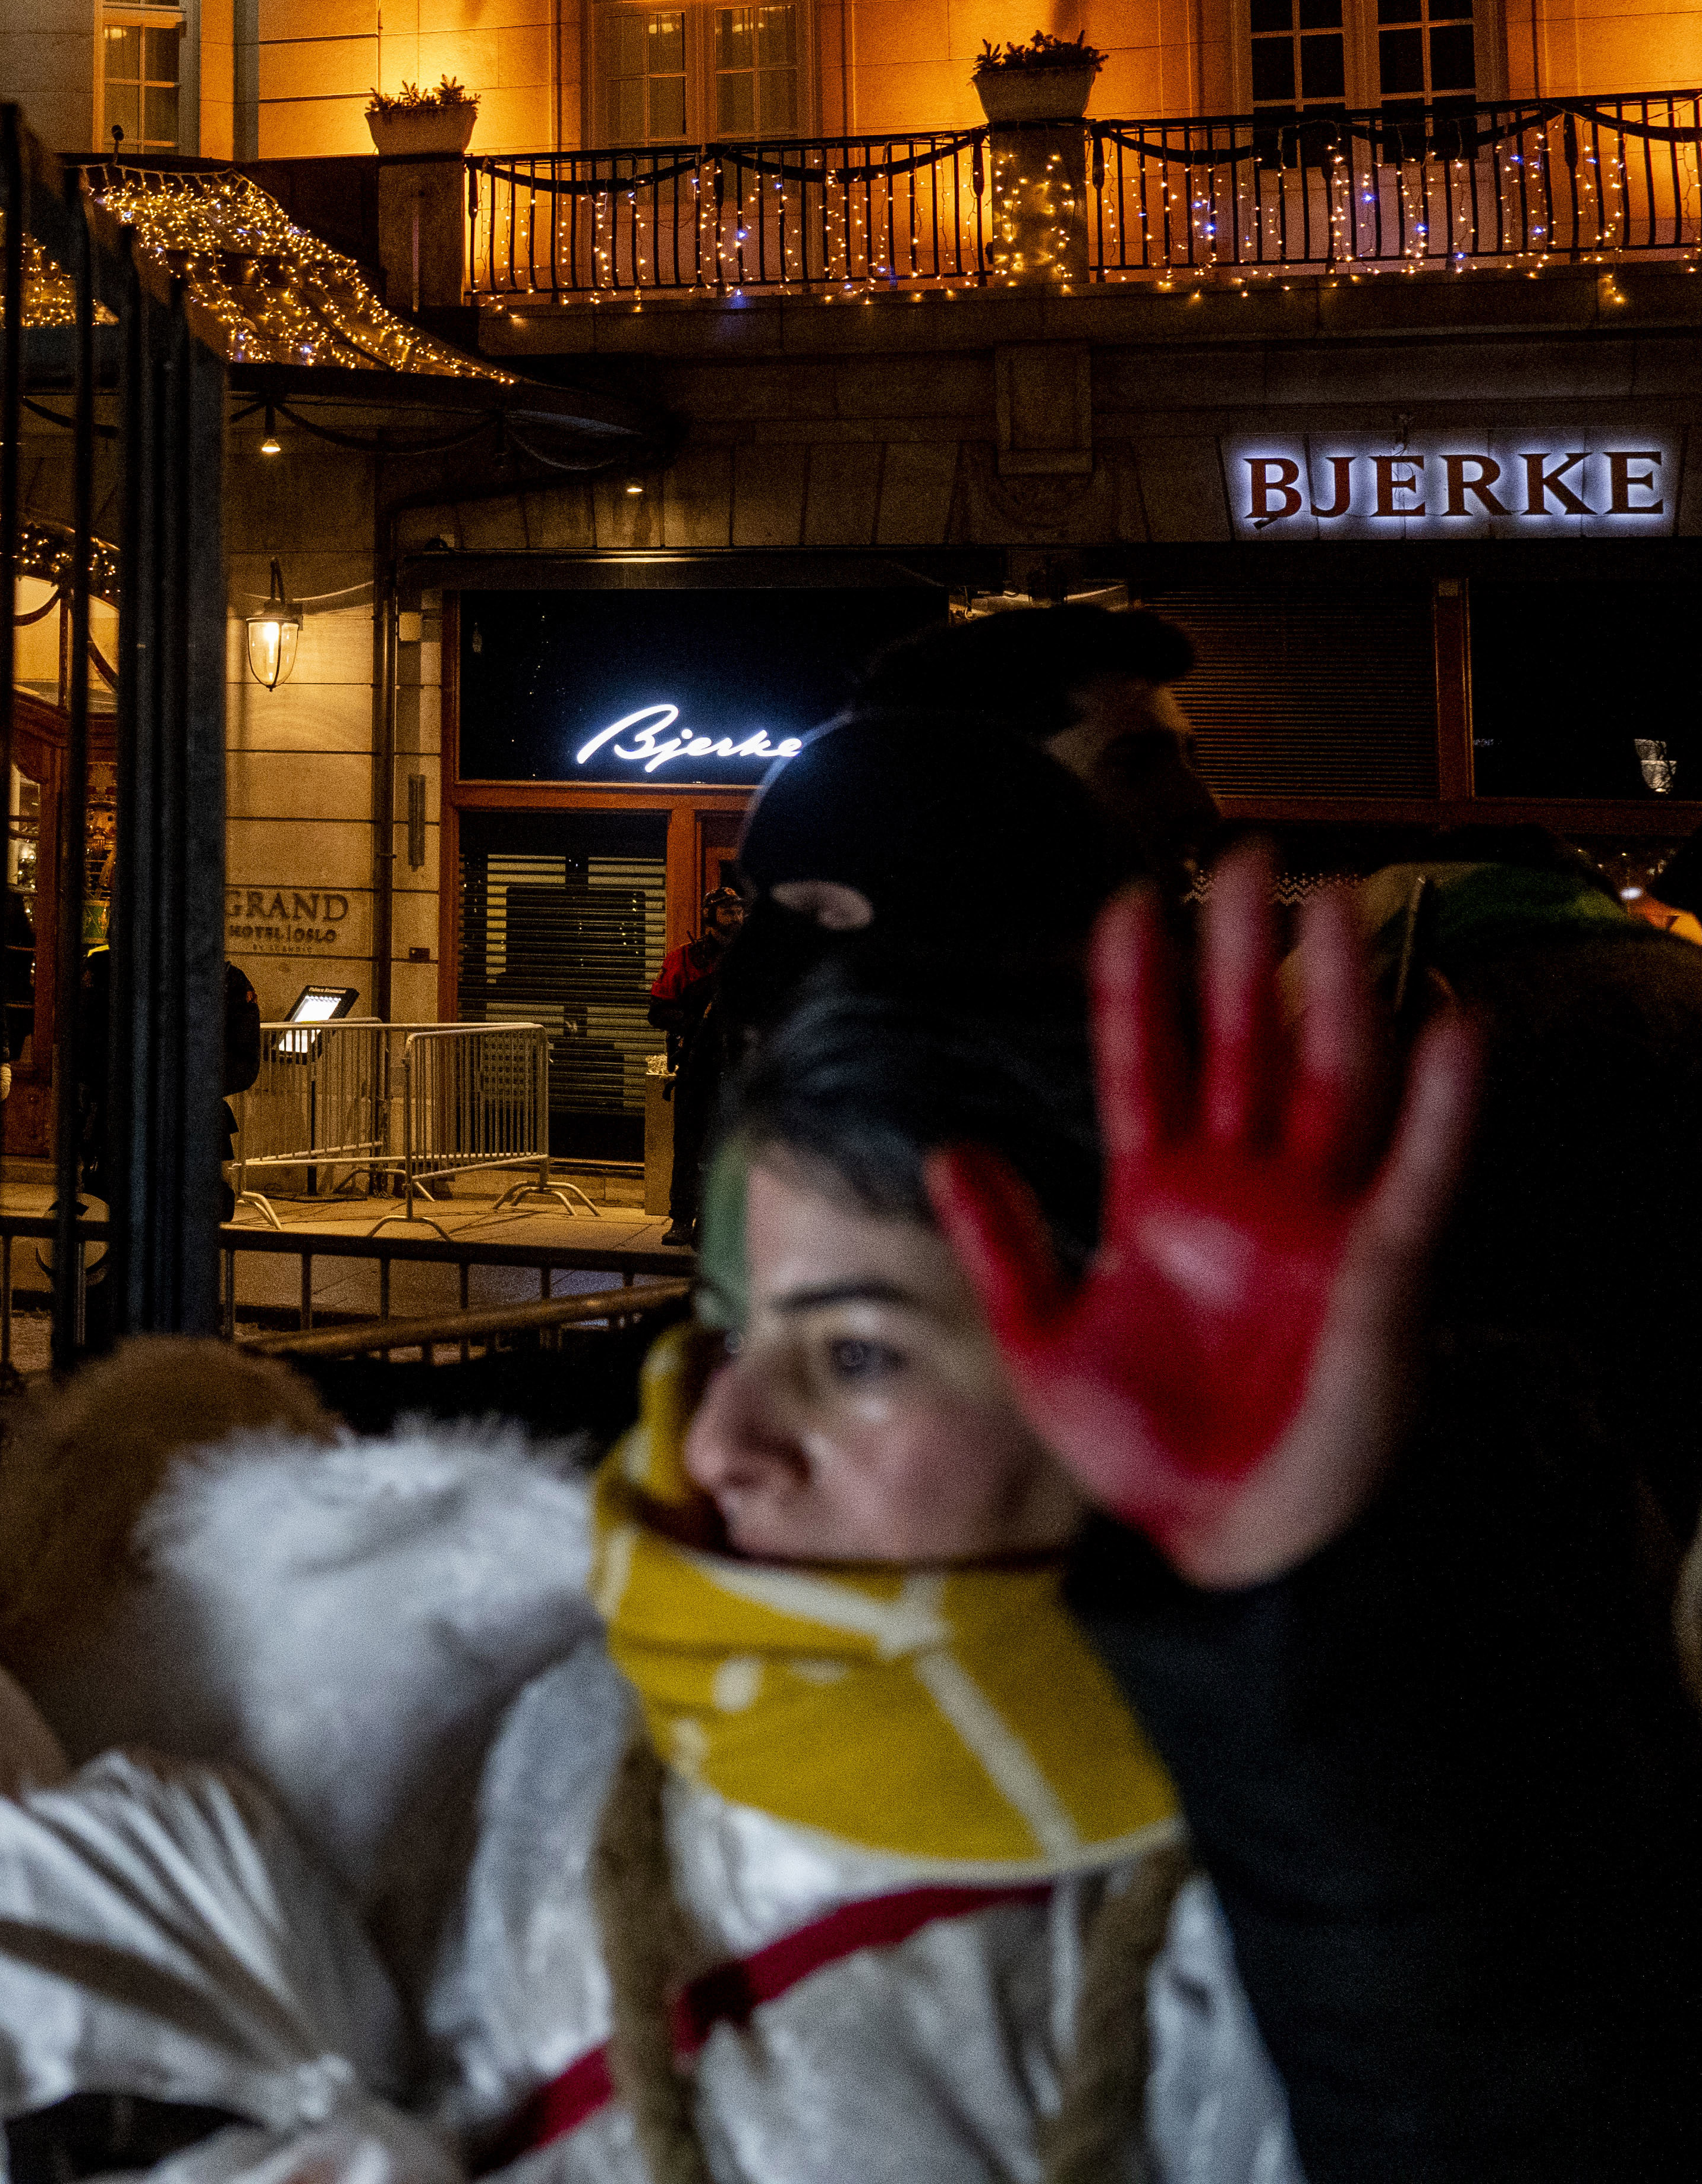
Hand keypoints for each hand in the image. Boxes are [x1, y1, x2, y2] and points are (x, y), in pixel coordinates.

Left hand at [929, 847, 1482, 1590]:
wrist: (1210, 1546)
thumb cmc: (1139, 1454)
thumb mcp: (1036, 1342)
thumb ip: (1000, 1242)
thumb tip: (951, 1147)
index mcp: (1159, 1199)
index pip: (1142, 1063)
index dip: (1136, 984)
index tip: (1125, 900)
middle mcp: (1243, 1193)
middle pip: (1245, 1043)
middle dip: (1245, 953)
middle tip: (1247, 854)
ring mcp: (1315, 1223)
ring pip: (1332, 1079)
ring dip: (1339, 991)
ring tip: (1337, 899)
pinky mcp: (1379, 1269)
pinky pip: (1418, 1171)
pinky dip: (1442, 1102)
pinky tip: (1450, 1024)